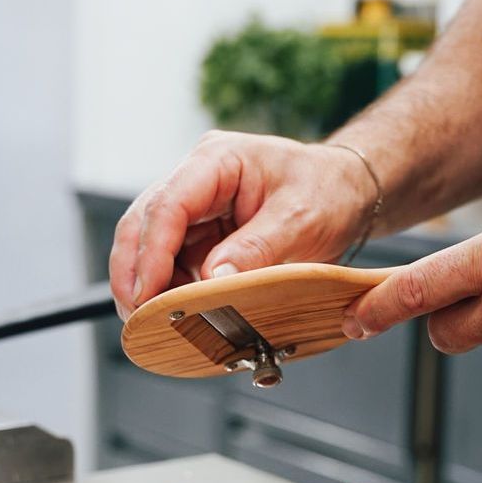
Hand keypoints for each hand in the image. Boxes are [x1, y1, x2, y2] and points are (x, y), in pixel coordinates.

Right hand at [110, 132, 375, 318]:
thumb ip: (257, 250)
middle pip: (144, 223)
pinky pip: (175, 263)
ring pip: (152, 246)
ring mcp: (198, 208)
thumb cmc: (329, 192)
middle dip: (134, 272)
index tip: (147, 294)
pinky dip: (172, 290)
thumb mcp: (301, 221)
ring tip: (155, 323)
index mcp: (218, 160)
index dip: (151, 253)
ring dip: (149, 285)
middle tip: (136, 317)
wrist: (347, 192)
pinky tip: (178, 313)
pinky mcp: (203, 234)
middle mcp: (198, 179)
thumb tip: (214, 280)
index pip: (168, 205)